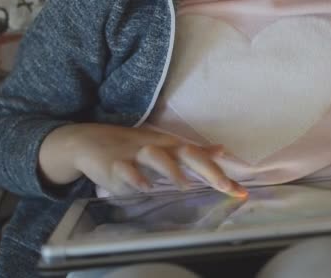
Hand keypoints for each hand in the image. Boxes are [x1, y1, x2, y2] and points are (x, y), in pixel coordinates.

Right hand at [39, 124, 247, 196]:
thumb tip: (222, 151)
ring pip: (156, 156)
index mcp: (171, 146)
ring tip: (185, 185)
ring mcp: (135, 154)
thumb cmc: (133, 147)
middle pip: (185, 153)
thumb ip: (194, 152)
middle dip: (207, 169)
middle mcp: (157, 147)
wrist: (89, 141)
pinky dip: (135, 178)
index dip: (221, 172)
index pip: (200, 157)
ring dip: (170, 170)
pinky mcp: (114, 164)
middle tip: (226, 186)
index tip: (241, 190)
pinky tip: (144, 187)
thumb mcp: (165, 147)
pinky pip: (125, 170)